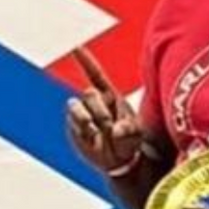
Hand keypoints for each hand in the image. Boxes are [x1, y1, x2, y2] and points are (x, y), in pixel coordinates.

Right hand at [65, 47, 152, 180]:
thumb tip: (114, 131)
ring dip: (85, 118)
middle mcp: (94, 102)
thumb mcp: (136, 134)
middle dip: (99, 110)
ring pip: (75, 106)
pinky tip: (92, 139)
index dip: (86, 61)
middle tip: (108, 126)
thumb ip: (129, 130)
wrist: (120, 161)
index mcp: (111, 96)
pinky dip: (82, 131)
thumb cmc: (130, 142)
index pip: (96, 75)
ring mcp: (82, 114)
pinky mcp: (73, 128)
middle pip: (88, 93)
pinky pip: (72, 124)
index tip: (75, 47)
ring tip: (96, 132)